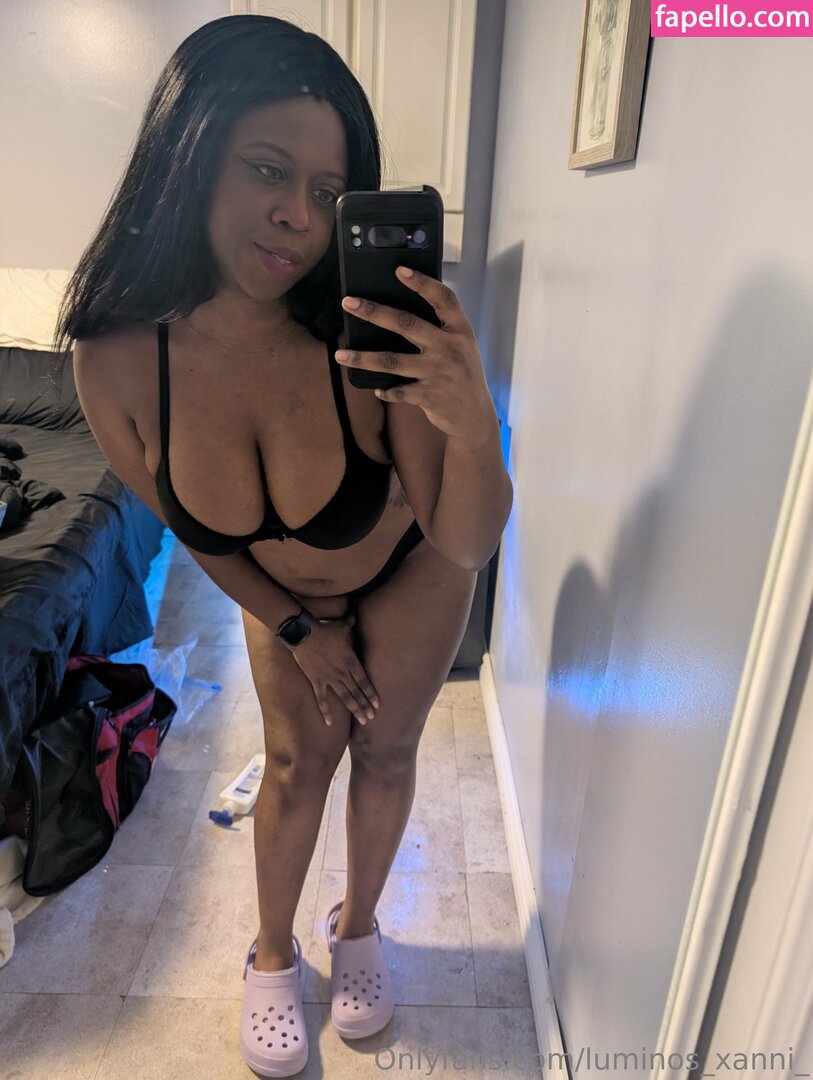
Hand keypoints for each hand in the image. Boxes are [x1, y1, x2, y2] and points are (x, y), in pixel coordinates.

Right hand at [289, 610, 379, 726]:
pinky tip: (329, 723)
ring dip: (354, 709)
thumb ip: (352, 622)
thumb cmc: (325, 629)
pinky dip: (326, 712)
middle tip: (371, 718)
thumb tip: (357, 613)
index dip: (371, 693)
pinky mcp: (316, 681)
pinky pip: (322, 699)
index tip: (378, 705)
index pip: (364, 681)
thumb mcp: (343, 625)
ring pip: (345, 697)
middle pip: (357, 692)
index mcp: (350, 661)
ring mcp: (329, 678)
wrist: (304, 634)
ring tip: (362, 721)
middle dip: (365, 706)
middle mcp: (342, 672)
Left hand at [336, 268, 496, 443]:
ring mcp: (438, 373)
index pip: (443, 299)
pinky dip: (385, 391)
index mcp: (460, 331)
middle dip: (374, 311)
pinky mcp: (428, 396)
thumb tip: (403, 309)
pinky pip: (398, 391)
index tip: (400, 270)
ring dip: (363, 358)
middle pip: (406, 324)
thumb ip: (442, 328)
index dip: (422, 283)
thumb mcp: (463, 346)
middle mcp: (449, 348)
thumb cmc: (463, 374)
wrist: (475, 415)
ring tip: (340, 354)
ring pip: (392, 361)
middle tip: (349, 303)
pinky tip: (376, 389)